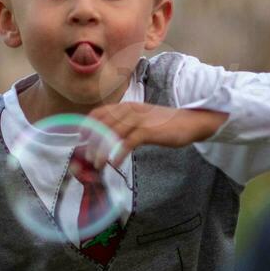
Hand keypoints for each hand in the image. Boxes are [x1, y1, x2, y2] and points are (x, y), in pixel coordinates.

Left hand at [84, 102, 228, 167]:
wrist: (189, 122)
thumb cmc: (164, 124)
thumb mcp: (141, 120)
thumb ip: (126, 126)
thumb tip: (108, 139)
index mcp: (126, 107)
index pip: (99, 113)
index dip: (86, 126)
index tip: (80, 139)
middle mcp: (129, 110)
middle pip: (102, 124)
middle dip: (90, 141)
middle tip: (85, 157)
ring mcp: (139, 120)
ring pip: (112, 133)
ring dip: (101, 149)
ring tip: (97, 164)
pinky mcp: (148, 131)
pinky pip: (128, 142)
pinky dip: (118, 153)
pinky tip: (114, 163)